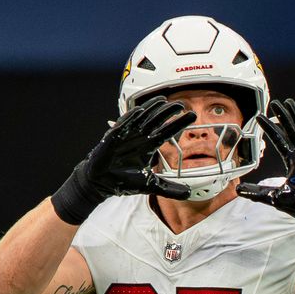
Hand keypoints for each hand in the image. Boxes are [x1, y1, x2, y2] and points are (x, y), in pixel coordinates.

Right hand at [51, 98, 196, 224]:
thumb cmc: (123, 180)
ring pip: (142, 117)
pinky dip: (131, 118)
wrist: (102, 183)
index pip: (168, 131)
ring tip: (163, 100)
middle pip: (157, 120)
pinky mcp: (114, 136)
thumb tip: (188, 193)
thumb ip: (169, 189)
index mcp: (149, 145)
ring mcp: (127, 135)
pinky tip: (140, 111)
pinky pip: (123, 124)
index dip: (180, 123)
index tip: (193, 116)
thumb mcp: (150, 185)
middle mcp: (140, 137)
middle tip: (181, 105)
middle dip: (168, 112)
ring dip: (152, 108)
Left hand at [238, 98, 294, 262]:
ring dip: (294, 117)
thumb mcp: (273, 197)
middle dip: (283, 116)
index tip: (259, 117)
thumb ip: (256, 193)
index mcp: (292, 161)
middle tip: (275, 103)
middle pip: (291, 131)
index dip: (270, 128)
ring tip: (287, 103)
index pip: (279, 140)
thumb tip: (238, 190)